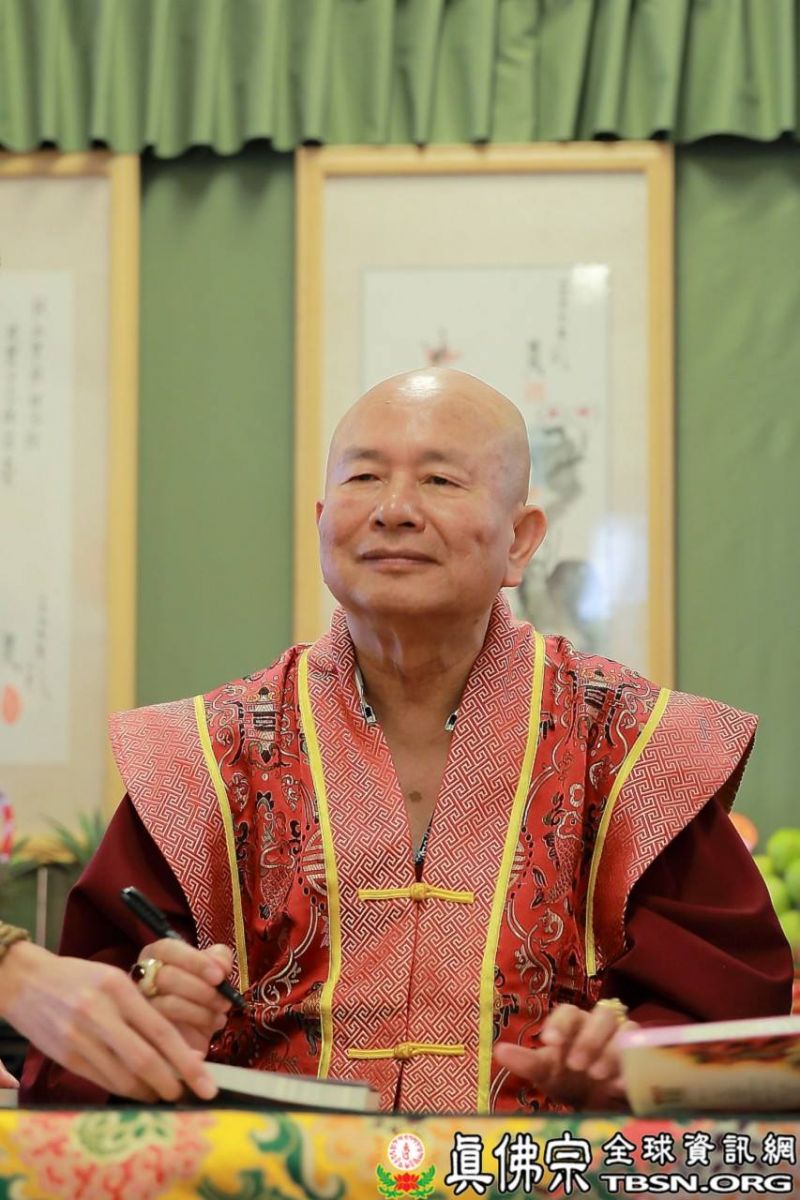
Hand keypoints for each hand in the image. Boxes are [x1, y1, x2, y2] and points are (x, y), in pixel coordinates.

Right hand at [0, 940, 217, 1101]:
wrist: (26, 982)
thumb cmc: (79, 978)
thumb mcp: (113, 979)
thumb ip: (141, 1008)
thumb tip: (180, 1045)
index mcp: (118, 988)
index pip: (160, 1029)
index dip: (185, 1059)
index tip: (205, 1078)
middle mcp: (100, 1014)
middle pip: (145, 1058)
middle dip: (174, 1082)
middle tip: (193, 1094)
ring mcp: (80, 1038)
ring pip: (124, 1076)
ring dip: (151, 1091)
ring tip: (168, 1094)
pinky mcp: (67, 1057)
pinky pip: (104, 1081)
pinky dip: (127, 1090)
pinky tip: (141, 1092)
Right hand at [138, 939, 232, 1055]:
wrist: (198, 1031)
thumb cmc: (203, 994)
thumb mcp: (214, 970)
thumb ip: (219, 958)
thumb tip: (220, 964)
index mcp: (155, 956)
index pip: (166, 949)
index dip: (194, 960)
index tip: (219, 975)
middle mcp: (142, 979)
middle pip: (165, 976)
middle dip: (201, 988)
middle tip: (224, 998)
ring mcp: (142, 1007)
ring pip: (168, 1004)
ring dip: (202, 1008)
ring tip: (221, 1012)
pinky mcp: (149, 1032)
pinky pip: (170, 1028)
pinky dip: (199, 1023)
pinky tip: (215, 1022)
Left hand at [493, 1002, 637, 1109]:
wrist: (598, 1107)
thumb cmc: (569, 1082)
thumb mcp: (546, 1076)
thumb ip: (526, 1063)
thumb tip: (499, 1051)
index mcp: (575, 1024)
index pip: (568, 1011)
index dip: (560, 1023)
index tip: (549, 1042)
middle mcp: (601, 1026)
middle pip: (603, 1015)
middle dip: (590, 1038)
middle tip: (576, 1064)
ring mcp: (626, 1040)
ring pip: (626, 1031)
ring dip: (612, 1052)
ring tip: (597, 1076)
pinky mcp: (645, 1059)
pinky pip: (645, 1056)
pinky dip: (632, 1071)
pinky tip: (619, 1088)